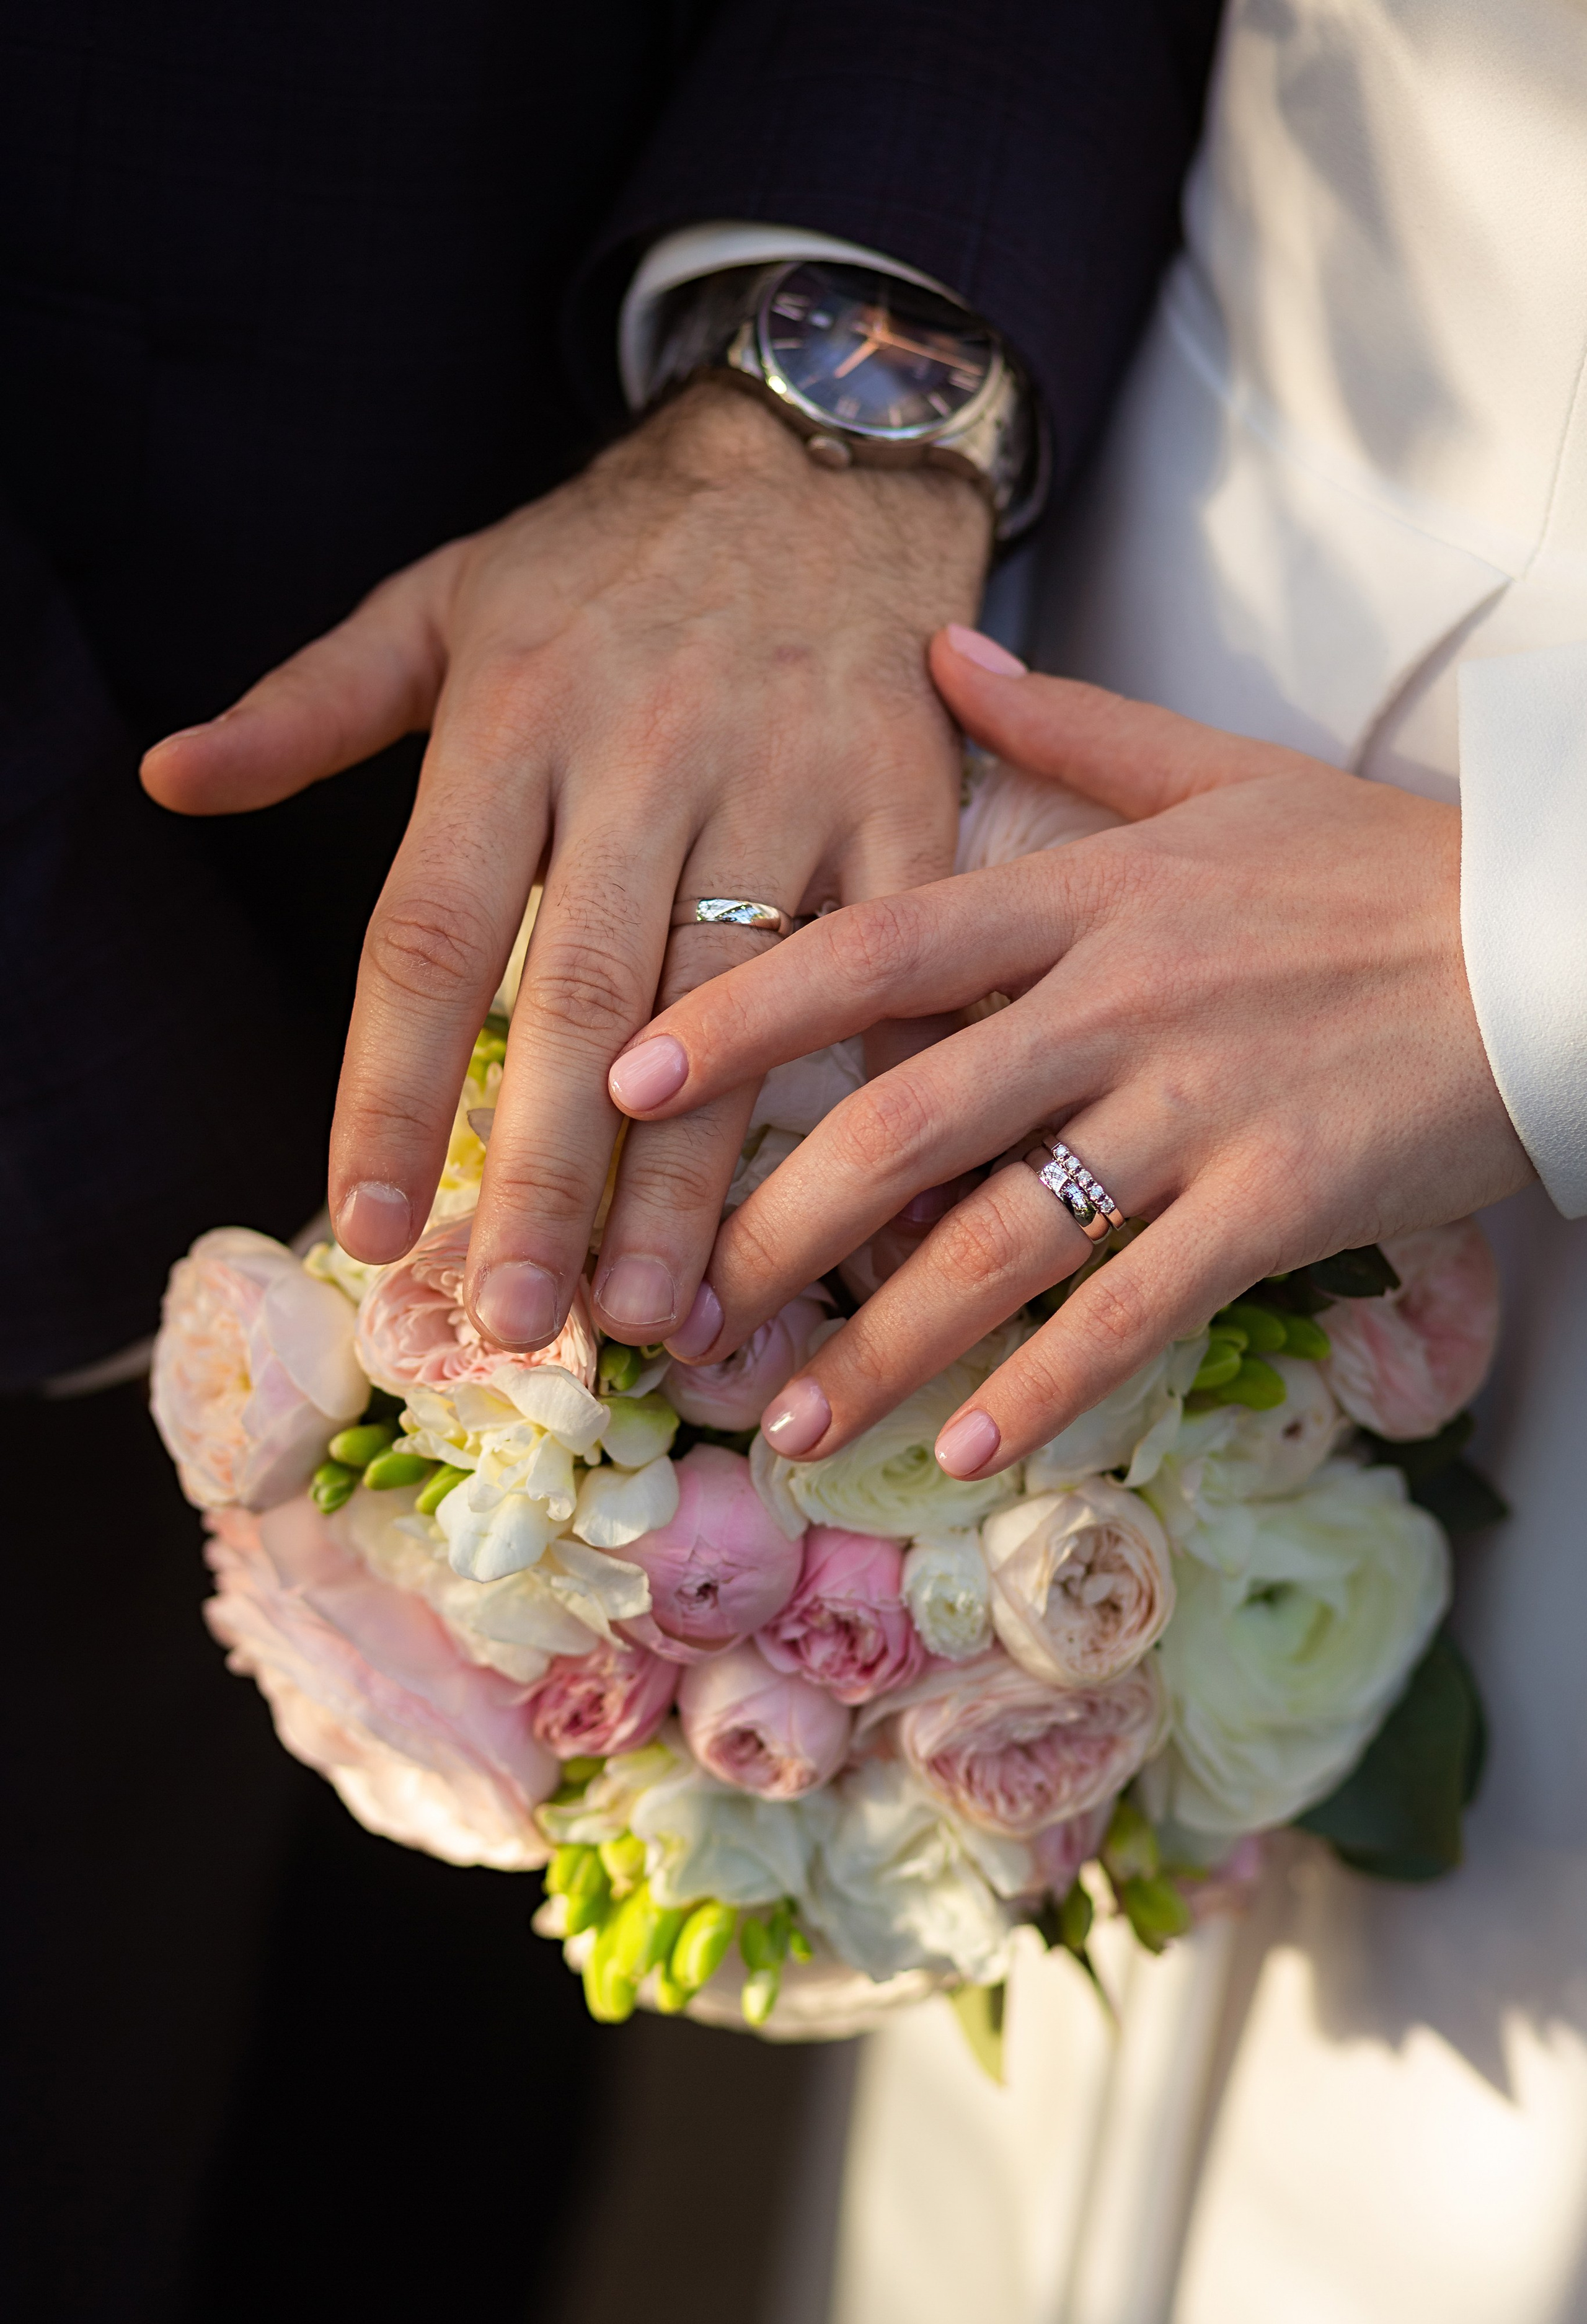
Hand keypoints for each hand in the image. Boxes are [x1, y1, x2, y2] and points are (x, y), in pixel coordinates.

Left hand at [140, 384, 988, 1351]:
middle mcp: (645, 756)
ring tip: (664, 1313)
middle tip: (521, 1321)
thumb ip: (310, 705)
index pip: (431, 934)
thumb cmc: (614, 556)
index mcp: (513, 719)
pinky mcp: (905, 797)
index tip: (373, 1223)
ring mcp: (786, 779)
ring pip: (734, 1006)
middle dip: (549, 1178)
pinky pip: (888, 963)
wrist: (823, 451)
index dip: (394, 1087)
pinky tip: (855, 1210)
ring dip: (695, 1174)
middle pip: (583, 999)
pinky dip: (874, 1086)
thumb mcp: (443, 601)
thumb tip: (169, 778)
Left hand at [606, 628, 1532, 1475]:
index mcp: (1089, 895)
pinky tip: (968, 1451)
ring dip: (883, 1346)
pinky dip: (1047, 1387)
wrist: (1556, 938)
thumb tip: (936, 649)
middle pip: (907, 1118)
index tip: (627, 1081)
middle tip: (683, 1313)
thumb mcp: (1220, 772)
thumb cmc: (1379, 865)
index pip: (876, 948)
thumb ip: (1065, 727)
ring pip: (1002, 1240)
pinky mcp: (1278, 1203)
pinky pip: (1136, 1310)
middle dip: (777, 1227)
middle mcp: (1120, 1001)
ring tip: (788, 1426)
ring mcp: (1198, 1108)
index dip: (740, 1016)